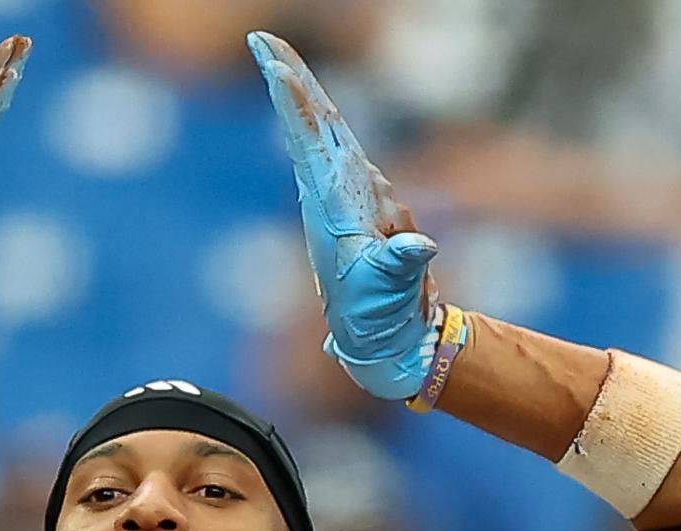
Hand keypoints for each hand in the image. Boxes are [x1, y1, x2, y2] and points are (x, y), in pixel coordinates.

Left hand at [250, 31, 452, 403]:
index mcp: (330, 208)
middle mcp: (332, 196)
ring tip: (273, 58)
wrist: (379, 337)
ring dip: (302, 96)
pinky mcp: (363, 203)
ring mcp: (347, 197)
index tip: (271, 66)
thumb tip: (418, 245)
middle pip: (313, 126)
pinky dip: (325, 127)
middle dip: (288, 81)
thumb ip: (401, 263)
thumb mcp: (389, 291)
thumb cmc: (378, 315)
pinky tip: (302, 102)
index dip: (294, 102)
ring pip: (328, 135)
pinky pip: (346, 154)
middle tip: (262, 42)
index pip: (309, 143)